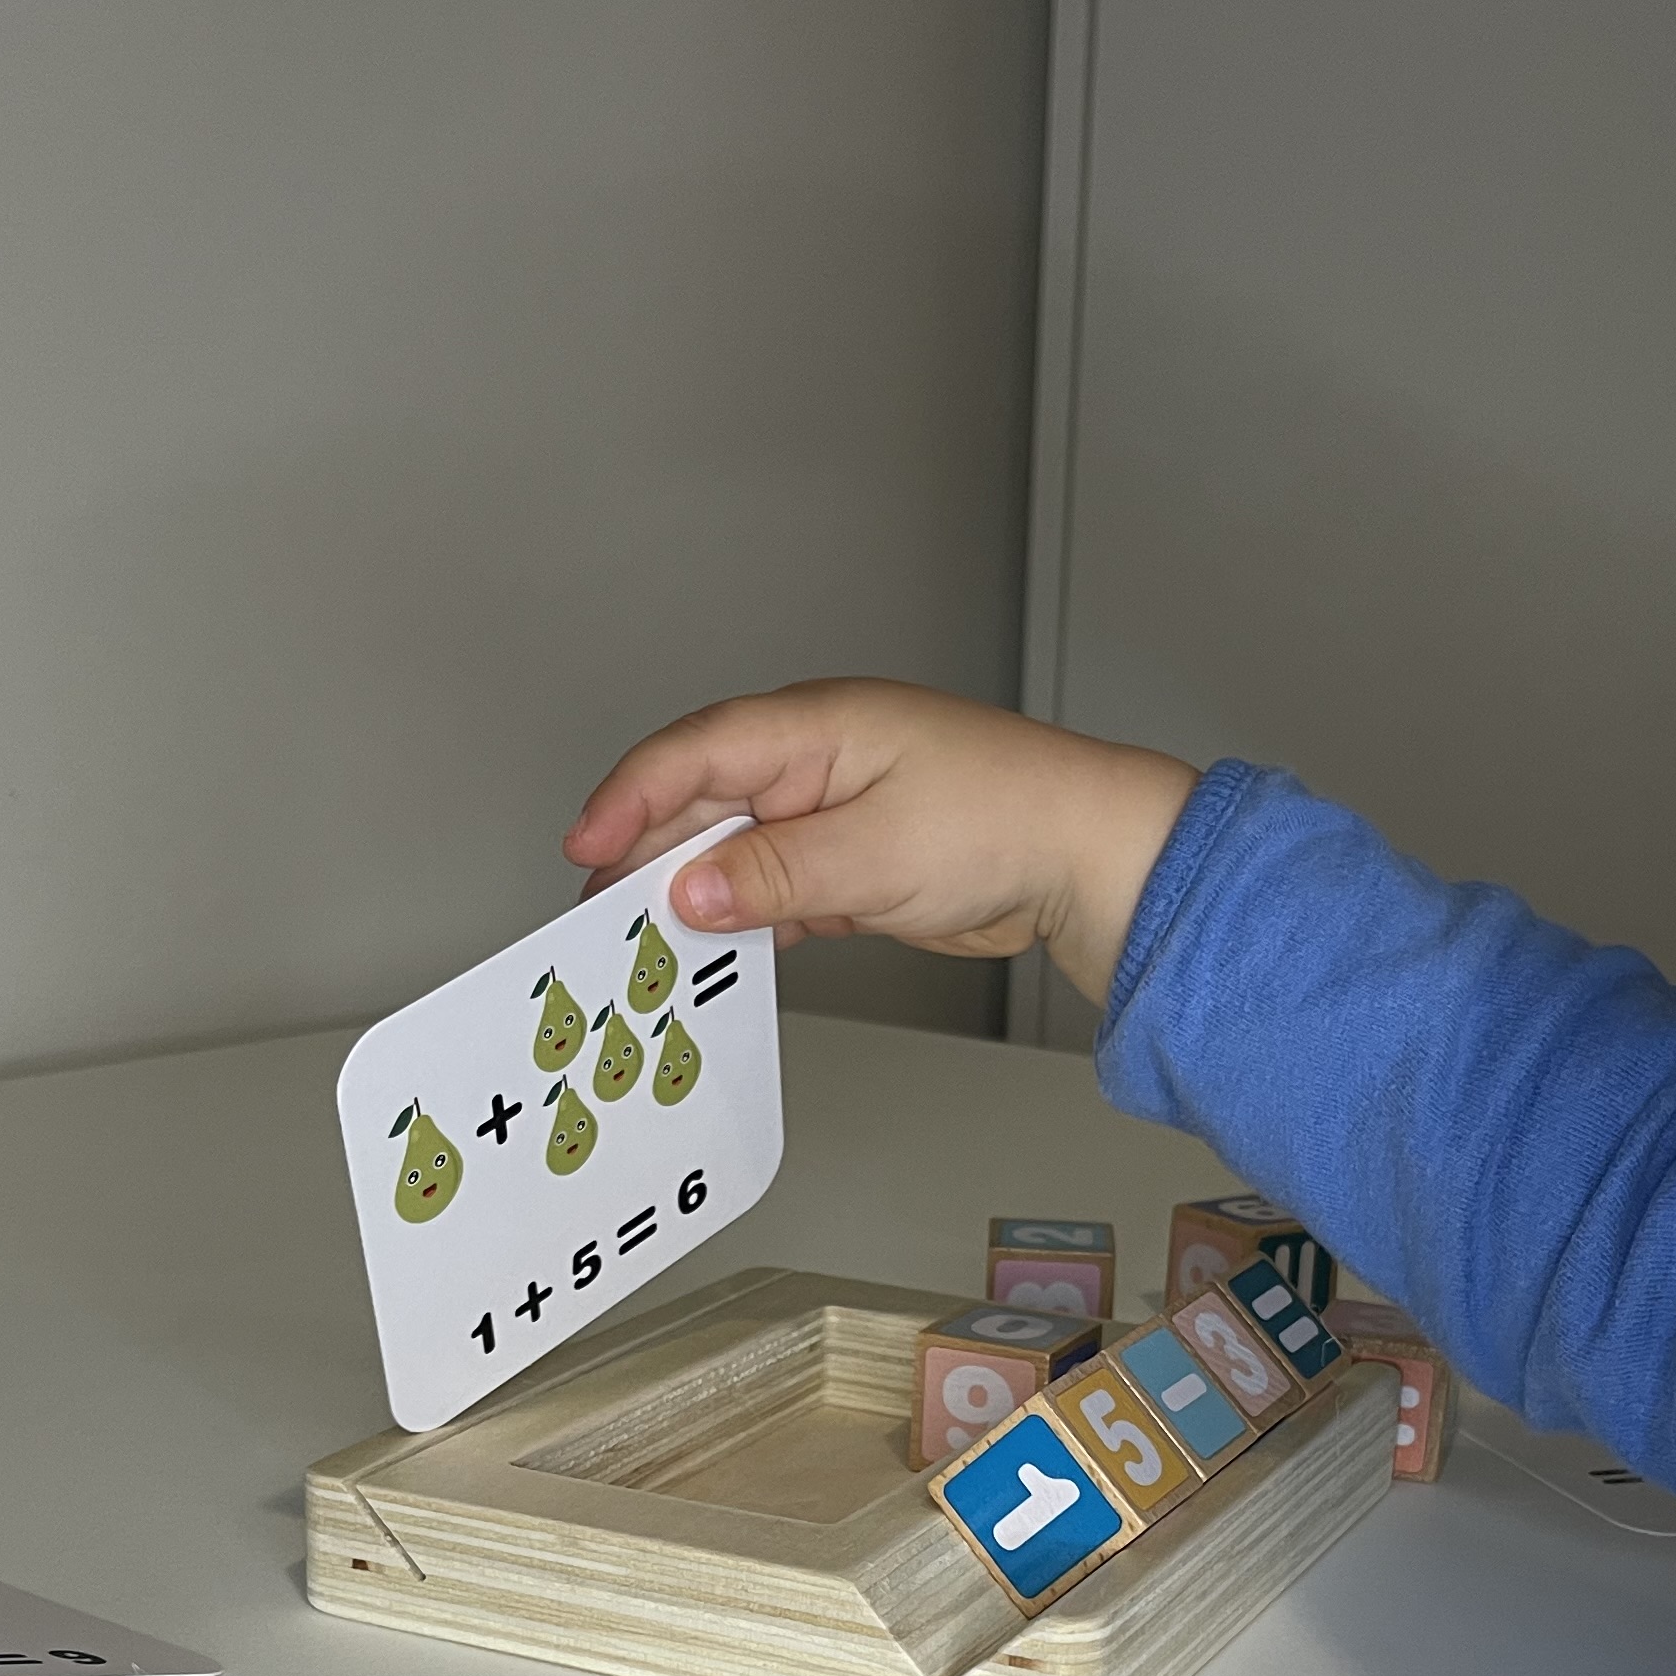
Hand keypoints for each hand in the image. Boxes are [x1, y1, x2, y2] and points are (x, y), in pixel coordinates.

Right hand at [562, 679, 1197, 1000]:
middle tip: (603, 916)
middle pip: (703, 801)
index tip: (585, 850)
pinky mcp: (855, 859)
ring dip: (695, 892)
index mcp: (816, 725)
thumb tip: (691, 888)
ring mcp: (835, 808)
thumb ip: (774, 873)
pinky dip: (747, 917)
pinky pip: (777, 884)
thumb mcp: (875, 852)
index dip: (629, 798)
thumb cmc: (1010, 819)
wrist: (1089, 860)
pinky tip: (723, 950)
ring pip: (736, 847)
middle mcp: (818, 759)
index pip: (693, 752)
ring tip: (650, 944)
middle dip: (647, 855)